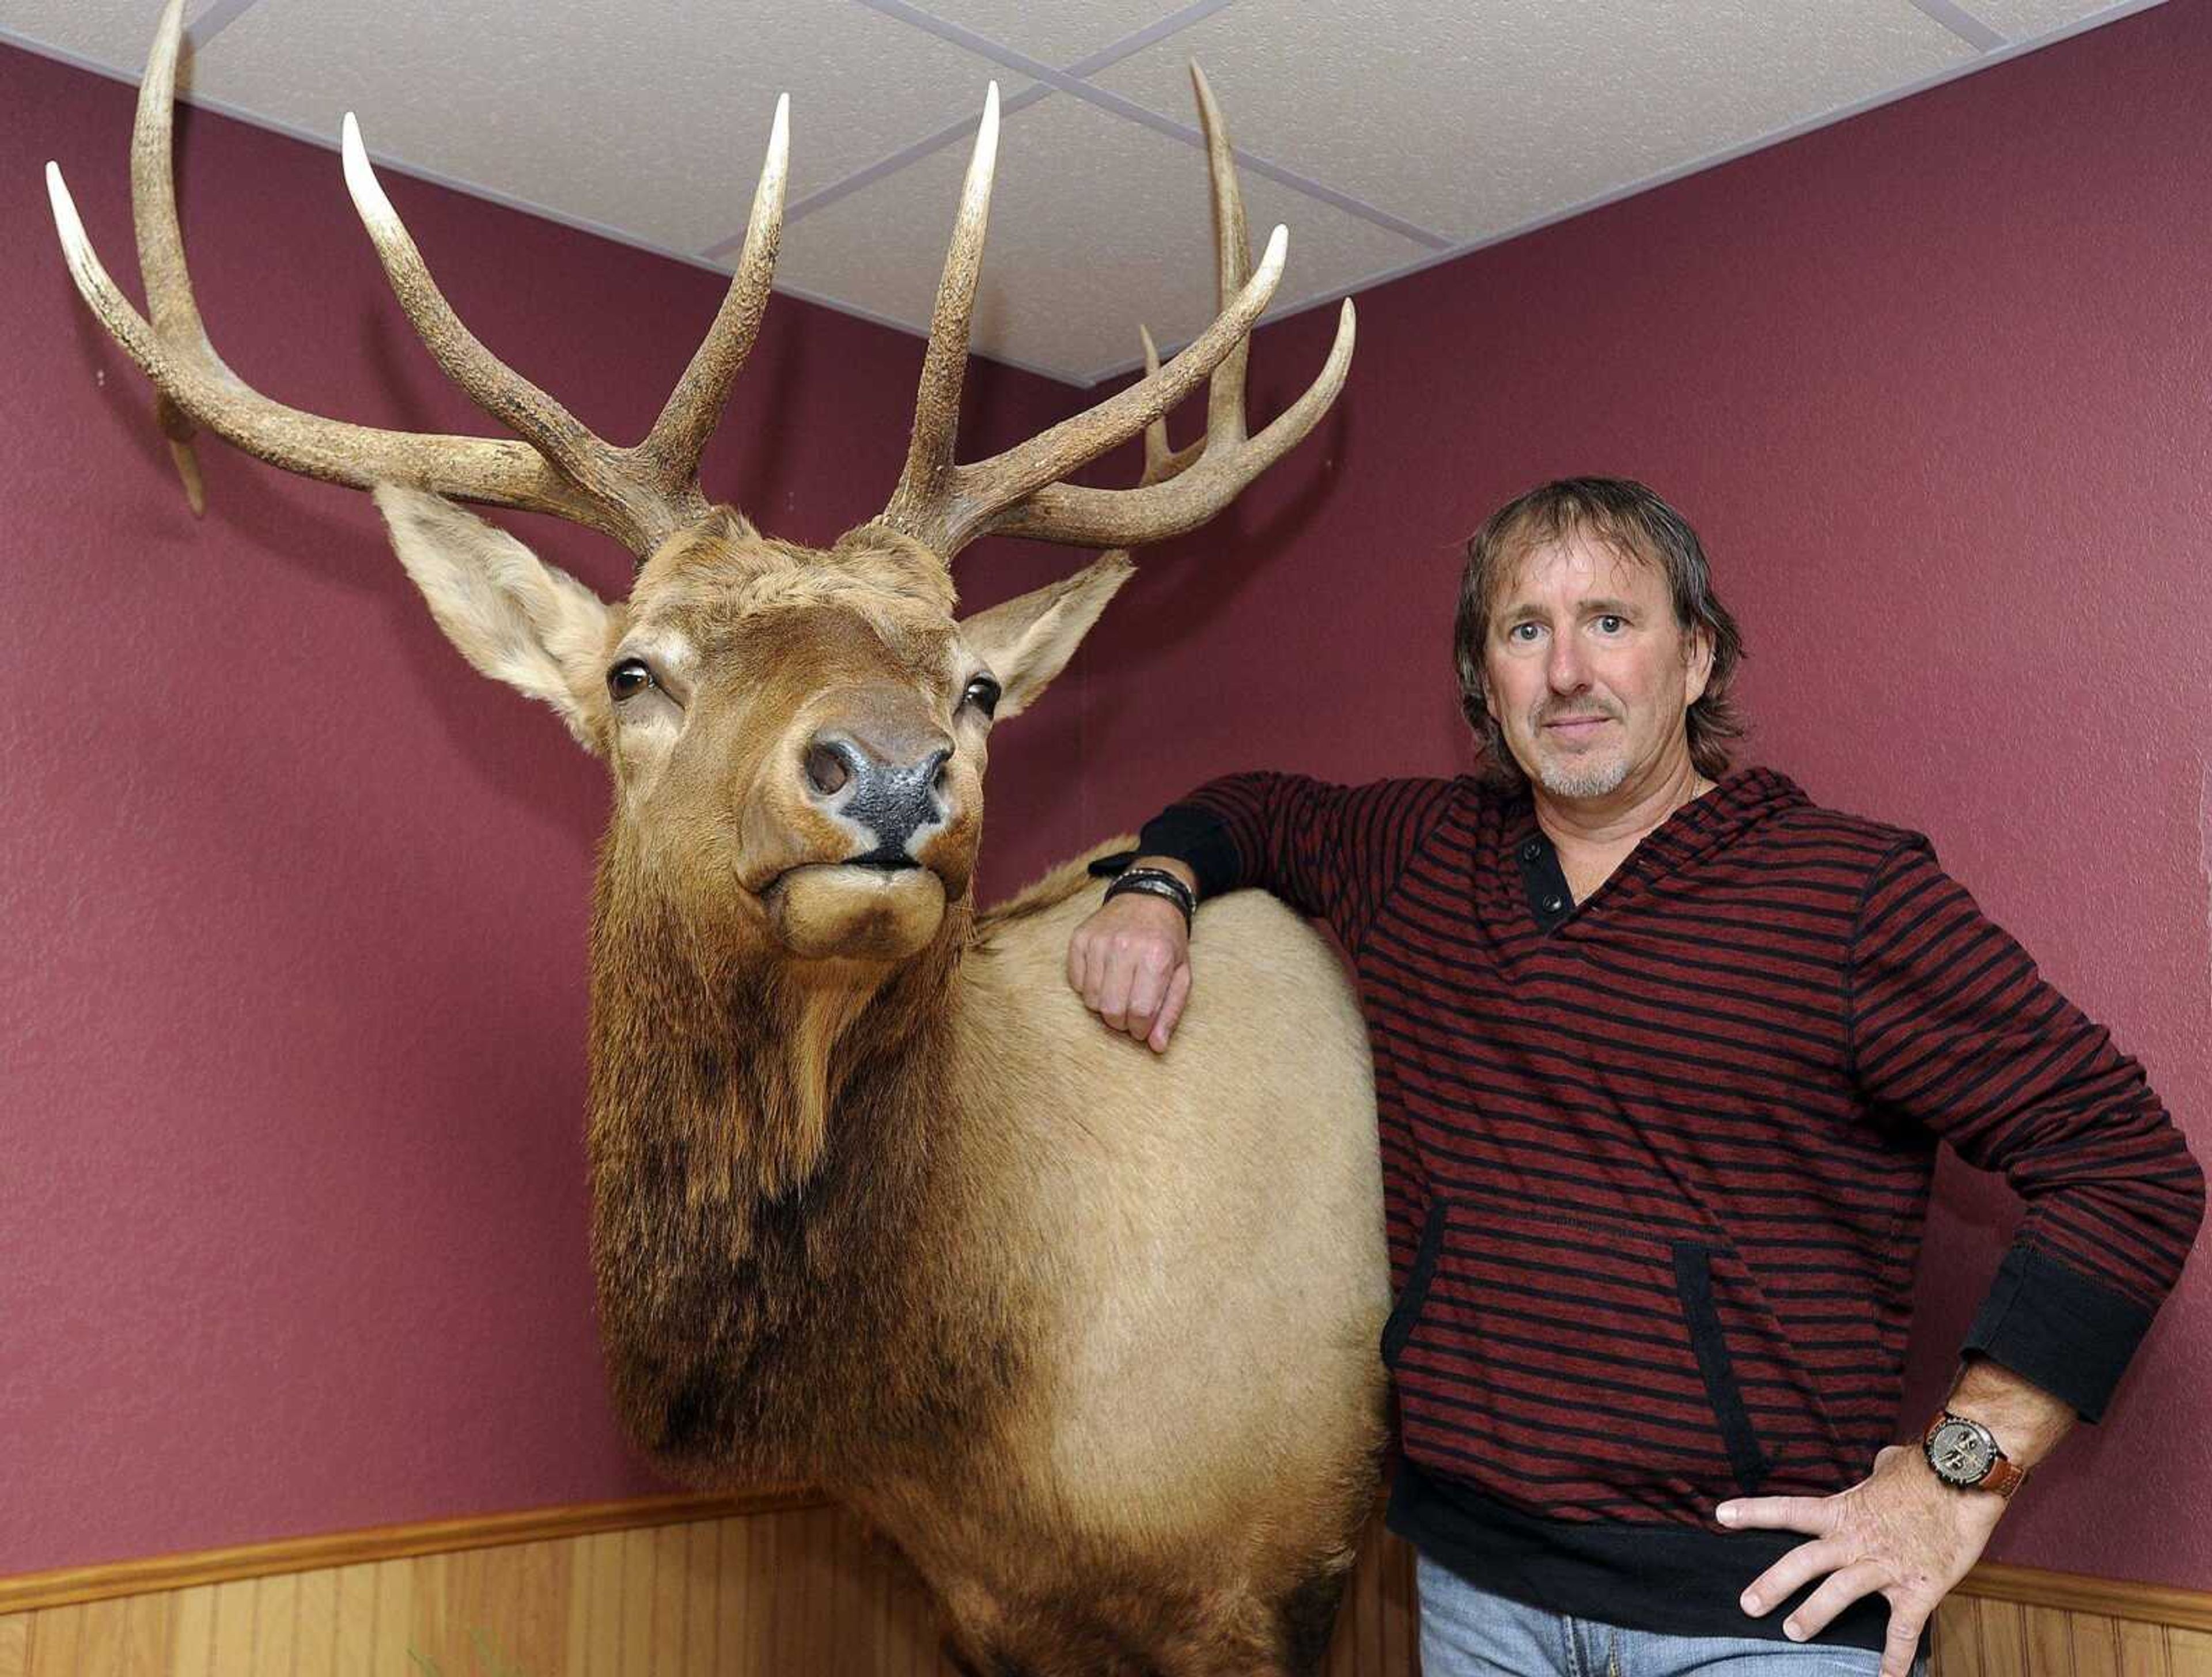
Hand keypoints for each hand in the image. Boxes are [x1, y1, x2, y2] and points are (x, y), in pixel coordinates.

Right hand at [1066, 890, 1191, 1052]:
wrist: (1148, 898)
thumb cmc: (1168, 942)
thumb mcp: (1181, 975)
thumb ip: (1170, 1012)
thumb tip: (1156, 1047)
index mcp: (1156, 956)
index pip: (1140, 1012)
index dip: (1141, 1029)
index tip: (1143, 1027)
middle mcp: (1125, 946)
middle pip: (1112, 1009)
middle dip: (1121, 1022)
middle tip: (1130, 1013)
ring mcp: (1099, 941)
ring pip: (1091, 999)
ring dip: (1104, 1006)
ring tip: (1118, 992)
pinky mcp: (1080, 938)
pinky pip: (1076, 983)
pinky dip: (1088, 989)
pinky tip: (1104, 977)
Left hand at [1719, 1446, 2004, 1676]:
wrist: (1965, 1478)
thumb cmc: (1926, 1468)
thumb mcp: (1889, 1466)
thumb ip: (1875, 1474)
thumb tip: (1878, 1466)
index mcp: (1843, 1511)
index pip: (1789, 1510)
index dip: (1753, 1513)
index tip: (1720, 1516)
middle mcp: (1856, 1540)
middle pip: (1803, 1561)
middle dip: (1773, 1584)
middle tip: (1747, 1605)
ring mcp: (1885, 1566)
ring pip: (1839, 1594)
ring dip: (1814, 1615)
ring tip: (1792, 1633)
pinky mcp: (1918, 1589)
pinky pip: (1902, 1631)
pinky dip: (1894, 1659)